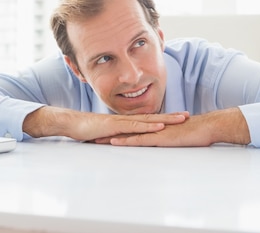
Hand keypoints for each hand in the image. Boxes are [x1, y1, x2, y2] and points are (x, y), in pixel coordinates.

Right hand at [23, 106, 188, 141]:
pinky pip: (135, 127)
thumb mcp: (107, 136)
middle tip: (188, 115)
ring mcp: (122, 122)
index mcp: (126, 122)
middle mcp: (127, 119)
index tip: (179, 118)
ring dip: (165, 119)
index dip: (164, 118)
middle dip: (171, 116)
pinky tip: (158, 127)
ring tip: (180, 119)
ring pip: (147, 120)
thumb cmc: (88, 130)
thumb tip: (127, 143)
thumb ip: (119, 137)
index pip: (149, 119)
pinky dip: (148, 126)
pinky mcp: (115, 127)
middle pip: (153, 117)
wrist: (72, 124)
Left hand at [98, 108, 250, 146]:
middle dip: (109, 133)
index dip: (119, 131)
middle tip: (93, 136)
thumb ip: (169, 138)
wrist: (208, 127)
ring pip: (128, 134)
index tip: (105, 134)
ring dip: (112, 137)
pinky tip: (115, 142)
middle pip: (125, 130)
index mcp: (155, 127)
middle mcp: (152, 127)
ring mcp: (154, 131)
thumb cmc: (197, 132)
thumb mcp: (179, 137)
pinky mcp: (159, 137)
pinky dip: (126, 140)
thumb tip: (164, 143)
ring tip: (97, 140)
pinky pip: (139, 139)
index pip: (133, 129)